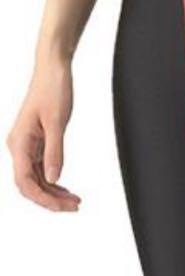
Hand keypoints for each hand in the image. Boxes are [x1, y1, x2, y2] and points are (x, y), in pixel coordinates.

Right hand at [7, 57, 80, 212]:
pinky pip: (40, 166)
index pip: (26, 182)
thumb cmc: (53, 89)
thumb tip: (54, 178)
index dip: (44, 199)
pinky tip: (64, 186)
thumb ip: (55, 151)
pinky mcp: (35, 140)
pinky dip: (52, 179)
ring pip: (35, 177)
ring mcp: (26, 144)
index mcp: (19, 144)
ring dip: (53, 191)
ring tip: (74, 200)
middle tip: (75, 206)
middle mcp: (18, 147)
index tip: (63, 207)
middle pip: (30, 184)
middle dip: (50, 199)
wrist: (52, 69)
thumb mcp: (57, 121)